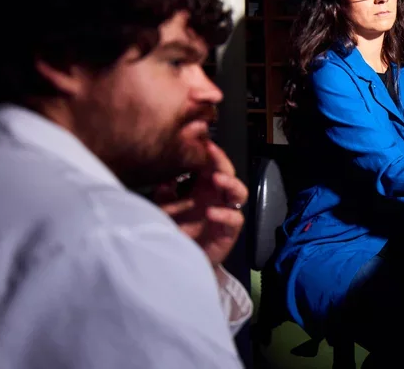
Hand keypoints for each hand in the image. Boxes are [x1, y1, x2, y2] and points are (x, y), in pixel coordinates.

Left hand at [155, 142, 248, 264]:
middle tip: (210, 151)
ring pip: (239, 192)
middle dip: (220, 160)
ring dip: (230, 183)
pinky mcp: (229, 232)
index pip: (211, 164)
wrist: (181, 264)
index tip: (201, 139)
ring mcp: (226, 213)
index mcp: (204, 188)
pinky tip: (211, 213)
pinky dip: (225, 214)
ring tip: (217, 179)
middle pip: (227, 173)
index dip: (209, 152)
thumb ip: (165, 192)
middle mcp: (217, 197)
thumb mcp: (164, 208)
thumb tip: (165, 177)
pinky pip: (235, 219)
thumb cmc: (176, 232)